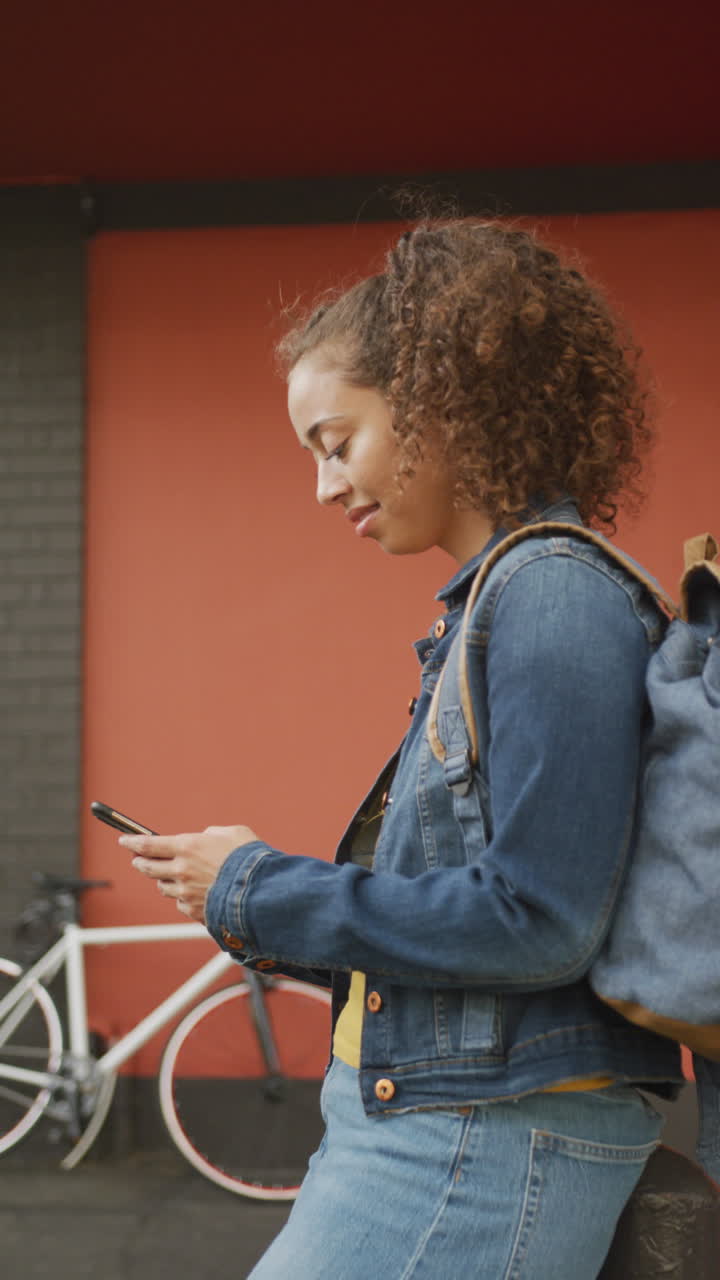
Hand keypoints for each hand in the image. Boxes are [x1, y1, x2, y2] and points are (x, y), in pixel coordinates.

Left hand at [119, 825, 258, 922]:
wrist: (262, 894)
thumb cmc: (251, 859)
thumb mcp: (233, 833)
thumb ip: (212, 834)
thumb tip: (204, 838)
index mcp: (187, 846)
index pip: (148, 844)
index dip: (132, 842)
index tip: (124, 840)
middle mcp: (181, 870)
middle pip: (148, 868)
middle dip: (140, 862)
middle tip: (138, 858)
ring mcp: (185, 893)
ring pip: (163, 887)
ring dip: (164, 880)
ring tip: (173, 875)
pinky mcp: (193, 911)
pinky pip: (181, 903)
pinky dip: (183, 897)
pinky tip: (195, 893)